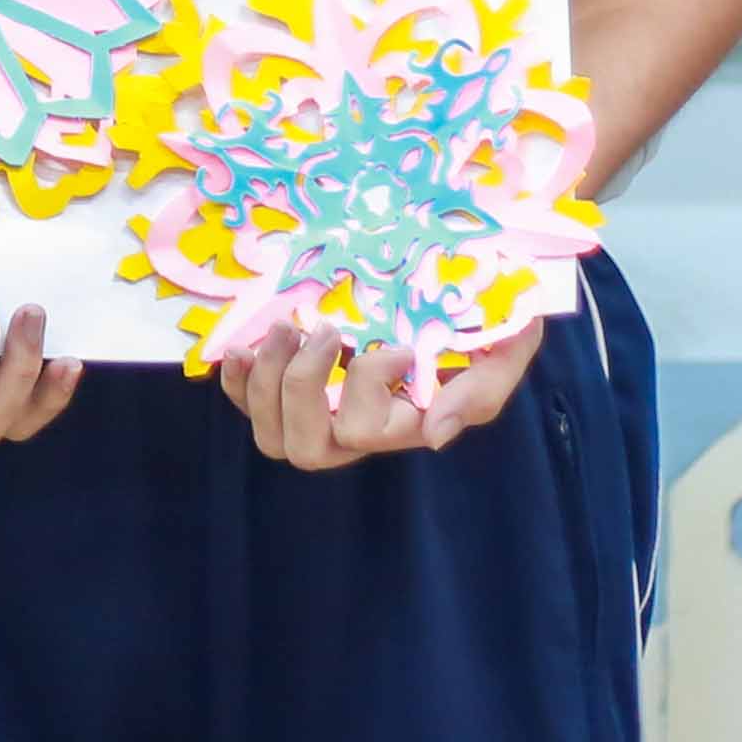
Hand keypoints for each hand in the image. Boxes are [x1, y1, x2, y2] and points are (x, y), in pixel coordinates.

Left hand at [211, 307, 542, 467]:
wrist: (465, 294)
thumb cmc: (487, 323)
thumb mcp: (504, 352)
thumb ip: (478, 393)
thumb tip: (433, 437)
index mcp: (403, 423)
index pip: (365, 431)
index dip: (369, 384)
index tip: (399, 343)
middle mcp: (356, 428)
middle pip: (306, 448)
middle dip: (302, 386)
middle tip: (324, 330)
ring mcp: (321, 413)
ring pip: (271, 434)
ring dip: (267, 378)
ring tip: (286, 327)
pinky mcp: (291, 389)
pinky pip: (248, 406)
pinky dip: (237, 381)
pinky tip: (243, 346)